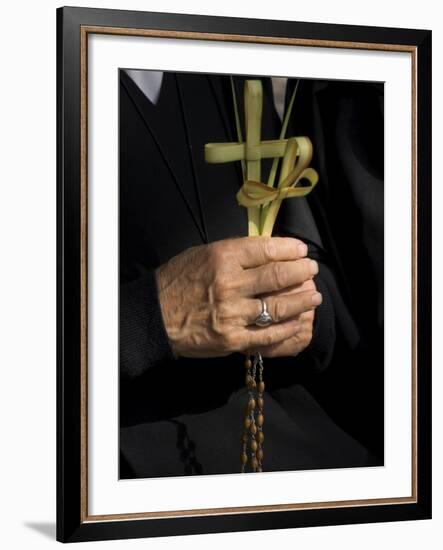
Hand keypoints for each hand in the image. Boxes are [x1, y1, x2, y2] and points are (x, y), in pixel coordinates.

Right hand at [155, 236, 321, 357]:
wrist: (155, 316)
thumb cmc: (178, 281)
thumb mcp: (202, 254)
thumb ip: (234, 253)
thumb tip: (268, 251)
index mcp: (221, 257)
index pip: (266, 249)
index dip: (290, 249)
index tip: (301, 251)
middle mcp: (229, 284)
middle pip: (277, 276)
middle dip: (301, 272)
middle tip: (311, 270)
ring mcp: (232, 314)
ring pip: (278, 305)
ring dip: (301, 300)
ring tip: (314, 296)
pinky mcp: (232, 339)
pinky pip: (268, 334)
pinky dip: (287, 327)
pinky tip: (298, 321)